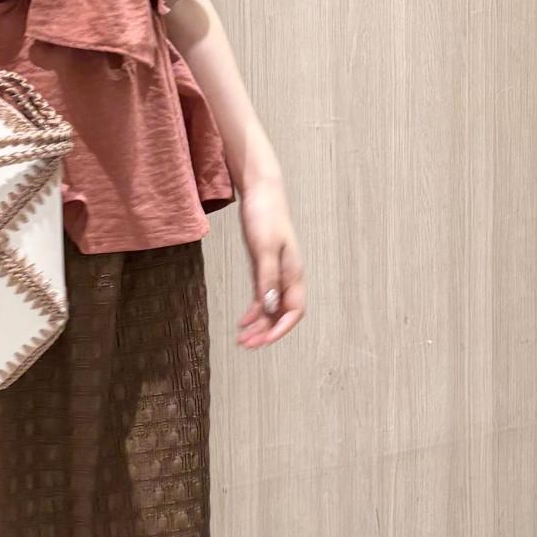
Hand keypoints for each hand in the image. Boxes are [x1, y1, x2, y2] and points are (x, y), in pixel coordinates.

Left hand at [235, 175, 305, 348]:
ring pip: (271, 308)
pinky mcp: (264, 266)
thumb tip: (269, 307)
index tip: (263, 340)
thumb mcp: (263, 247)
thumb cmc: (265, 215)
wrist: (261, 191)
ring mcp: (276, 272)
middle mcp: (287, 276)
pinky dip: (254, 310)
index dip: (281, 329)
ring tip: (242, 339)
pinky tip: (242, 320)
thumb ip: (266, 277)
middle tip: (246, 345)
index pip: (294, 311)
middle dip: (266, 332)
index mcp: (293, 272)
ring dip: (259, 325)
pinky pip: (262, 296)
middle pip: (281, 314)